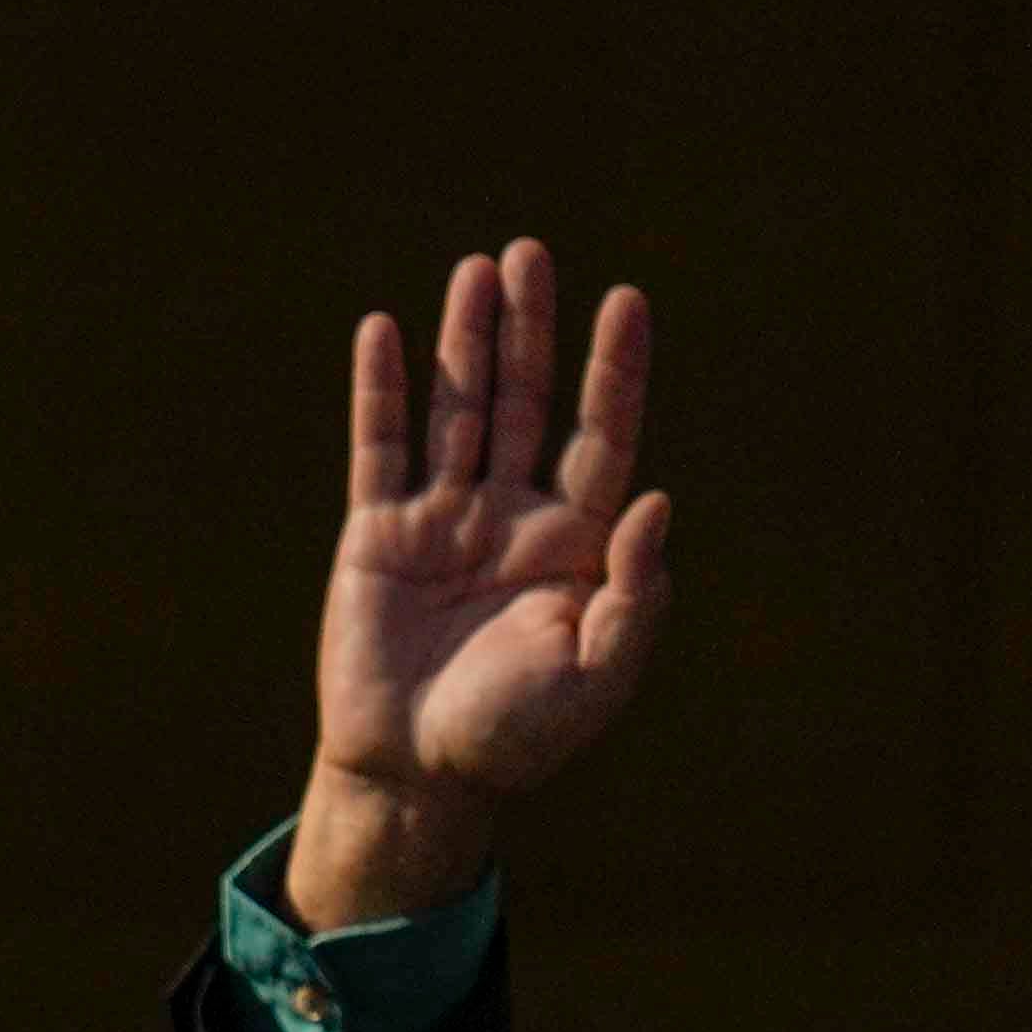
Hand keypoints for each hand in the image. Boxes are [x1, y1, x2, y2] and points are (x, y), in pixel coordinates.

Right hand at [292, 238, 671, 934]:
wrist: (411, 776)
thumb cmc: (511, 740)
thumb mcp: (595, 680)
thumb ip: (633, 597)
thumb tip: (654, 500)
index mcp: (572, 542)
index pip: (601, 433)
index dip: (614, 369)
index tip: (625, 301)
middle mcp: (510, 515)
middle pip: (526, 400)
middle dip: (530, 329)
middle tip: (531, 255)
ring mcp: (442, 519)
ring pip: (457, 410)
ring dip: (464, 340)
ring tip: (476, 270)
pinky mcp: (377, 534)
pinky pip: (380, 448)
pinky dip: (382, 390)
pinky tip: (385, 329)